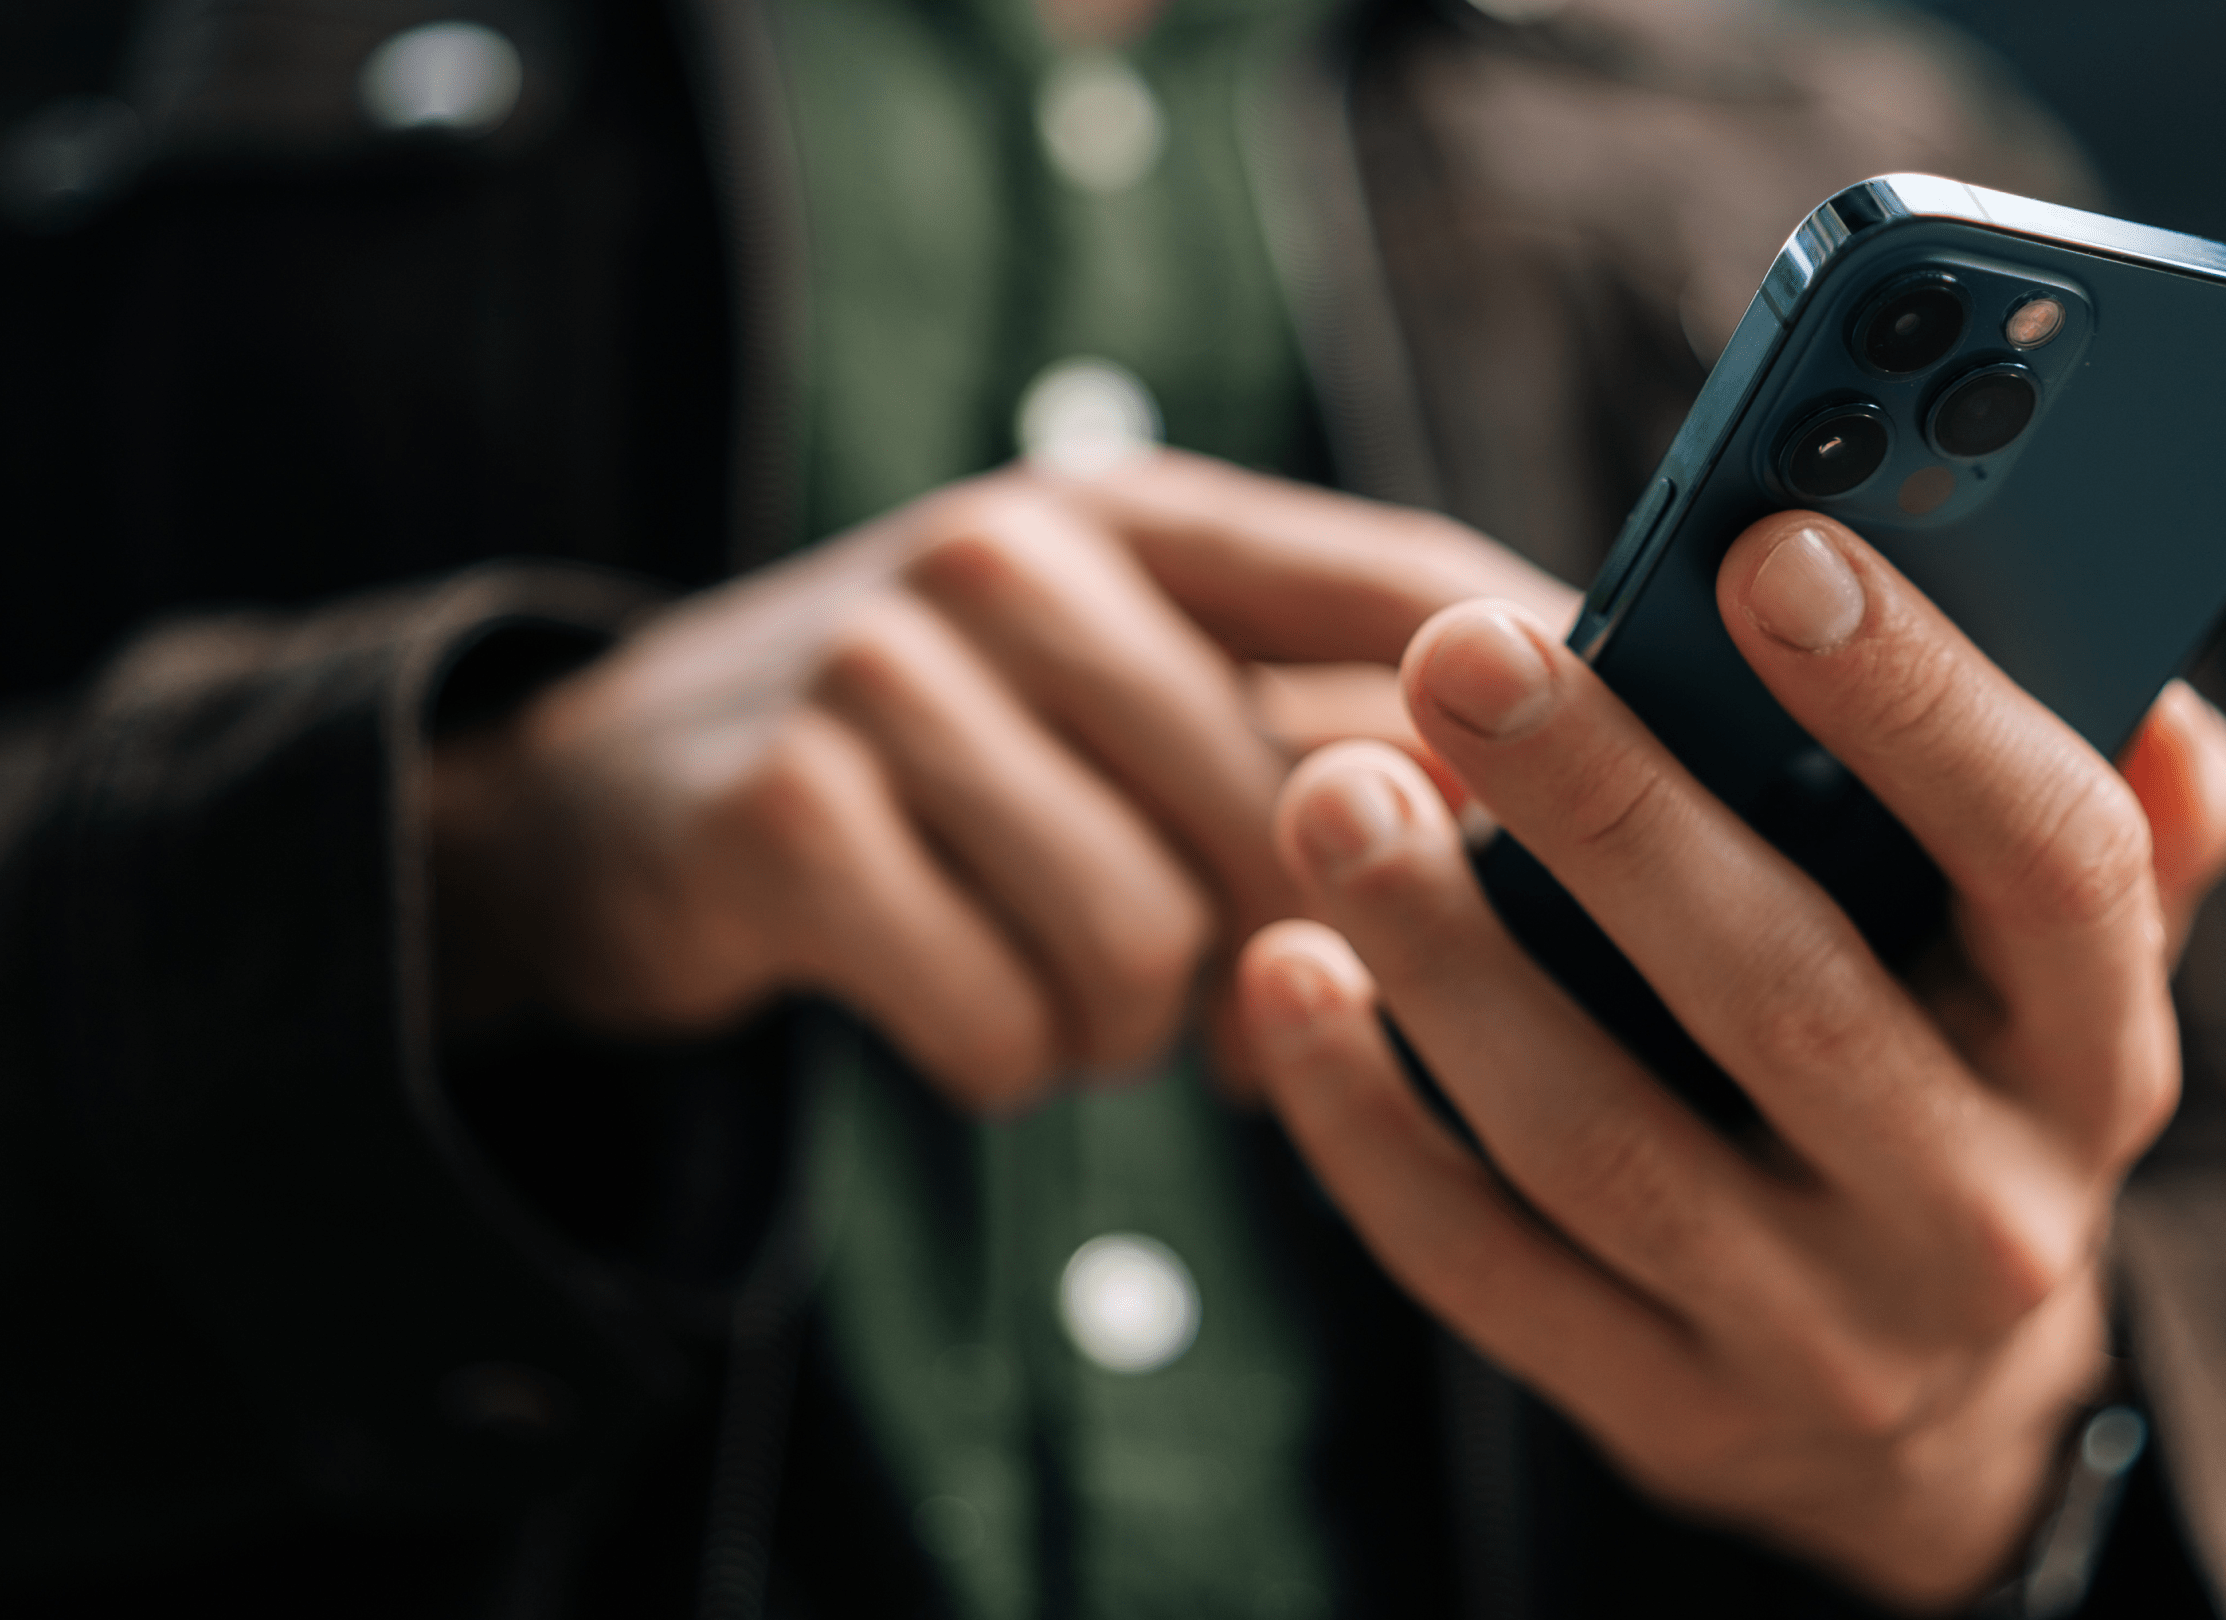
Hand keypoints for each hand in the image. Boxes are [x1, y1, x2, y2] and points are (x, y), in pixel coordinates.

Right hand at [427, 453, 1568, 1113]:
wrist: (604, 805)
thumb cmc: (933, 765)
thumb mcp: (1111, 688)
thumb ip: (1303, 727)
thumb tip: (1559, 847)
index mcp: (1137, 514)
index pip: (1410, 583)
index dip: (1537, 715)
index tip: (1620, 837)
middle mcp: (1018, 552)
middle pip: (1295, 811)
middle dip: (1291, 958)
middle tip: (1241, 1018)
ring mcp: (887, 668)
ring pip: (1152, 938)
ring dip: (1129, 1027)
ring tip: (1074, 999)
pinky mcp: (786, 813)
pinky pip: (1005, 1018)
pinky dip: (1008, 1062)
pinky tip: (968, 1013)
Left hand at [1230, 511, 2225, 1605]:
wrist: (1920, 1416)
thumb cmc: (1962, 1089)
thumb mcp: (2068, 971)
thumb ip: (2123, 824)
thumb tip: (2150, 684)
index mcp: (2097, 1054)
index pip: (2048, 862)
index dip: (1919, 702)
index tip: (1767, 551)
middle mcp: (1980, 1213)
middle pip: (1787, 993)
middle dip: (1610, 809)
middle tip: (1462, 653)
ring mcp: (1815, 1335)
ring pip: (1602, 1138)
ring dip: (1448, 957)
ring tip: (1334, 795)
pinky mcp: (1661, 1408)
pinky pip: (1481, 1263)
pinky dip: (1368, 1119)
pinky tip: (1286, 973)